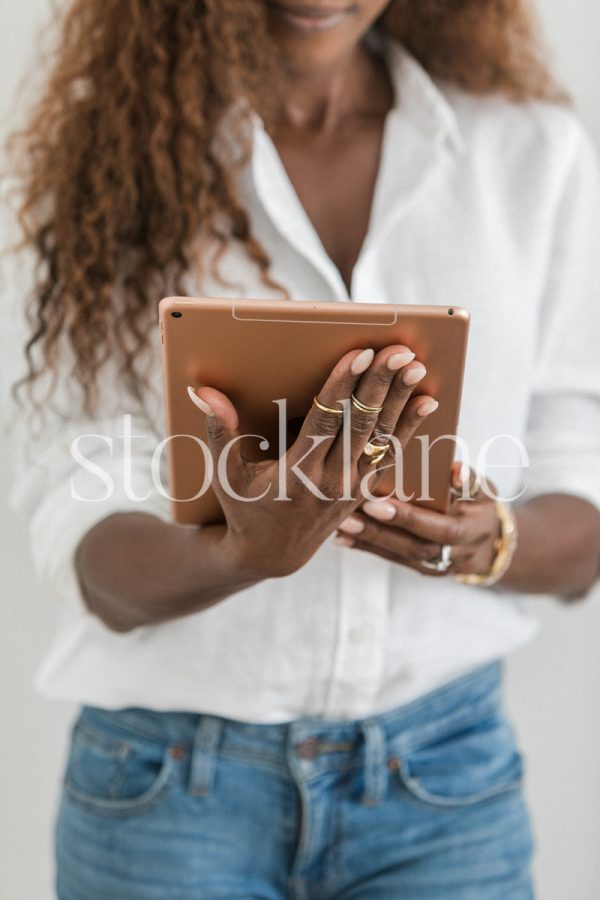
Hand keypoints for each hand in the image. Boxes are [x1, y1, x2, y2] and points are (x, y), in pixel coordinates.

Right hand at [187, 344, 437, 578]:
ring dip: (400, 400)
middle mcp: (330, 481)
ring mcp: (352, 487)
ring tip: (415, 365)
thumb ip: (219, 432)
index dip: (343, 387)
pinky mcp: (364, 490)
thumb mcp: (225, 474)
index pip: (326, 422)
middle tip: (396, 350)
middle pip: (361, 424)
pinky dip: (410, 426)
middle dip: (380, 384)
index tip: (359, 354)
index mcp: (297, 473)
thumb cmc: (244, 507)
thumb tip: (203, 392)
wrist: (272, 555)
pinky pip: (391, 453)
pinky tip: (426, 400)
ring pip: (383, 437)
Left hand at [335, 463, 501, 577]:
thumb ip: (470, 479)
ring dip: (366, 540)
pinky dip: (366, 547)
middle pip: (413, 547)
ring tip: (338, 524)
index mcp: (471, 531)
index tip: (376, 502)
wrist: (494, 546)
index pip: (439, 528)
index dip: (408, 518)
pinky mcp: (421, 569)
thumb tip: (456, 470)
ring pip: (399, 555)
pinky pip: (392, 559)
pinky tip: (340, 537)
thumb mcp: (484, 490)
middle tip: (346, 515)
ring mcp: (437, 566)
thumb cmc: (482, 505)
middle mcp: (454, 554)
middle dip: (378, 532)